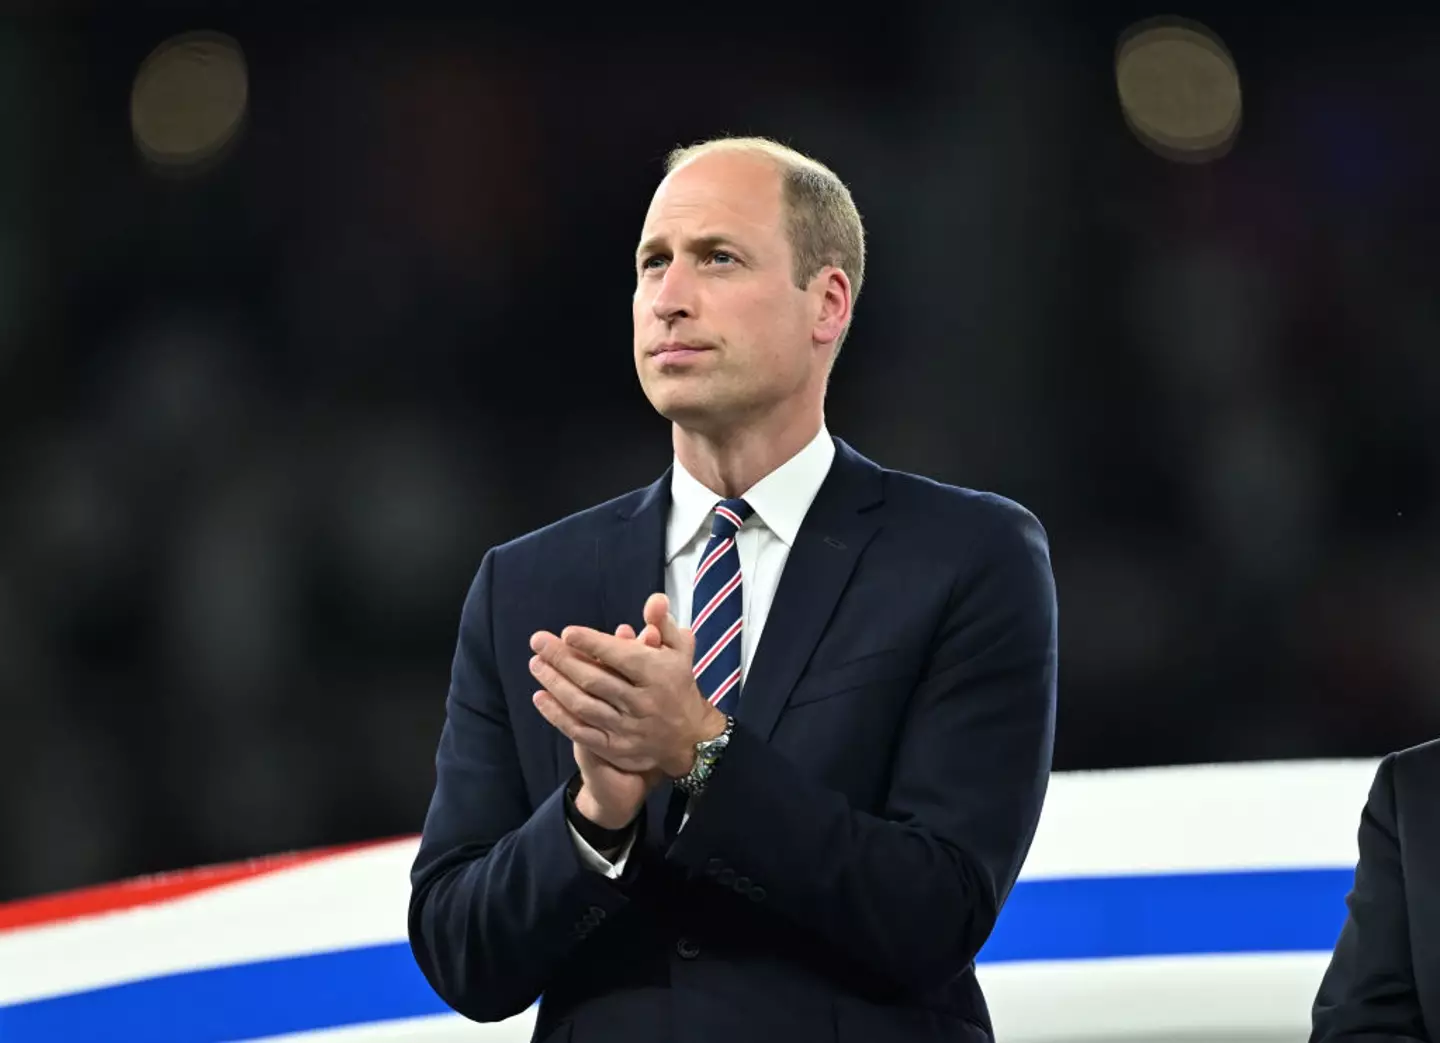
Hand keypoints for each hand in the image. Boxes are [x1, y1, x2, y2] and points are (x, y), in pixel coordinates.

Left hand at [530, 593, 726, 777]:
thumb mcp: (678, 650)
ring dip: (555, 683)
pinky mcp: (616, 748)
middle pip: (595, 680)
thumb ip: (663, 623)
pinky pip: (581, 732)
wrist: (689, 739)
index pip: (621, 657)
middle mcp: (643, 702)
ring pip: (583, 705)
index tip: (566, 632)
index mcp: (658, 674)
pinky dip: (557, 715)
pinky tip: (540, 697)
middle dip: (562, 659)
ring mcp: (628, 728)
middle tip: (538, 642)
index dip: (592, 644)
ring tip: (536, 664)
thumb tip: (654, 599)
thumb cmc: (677, 685)